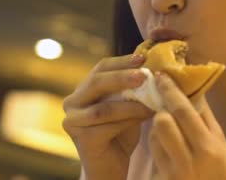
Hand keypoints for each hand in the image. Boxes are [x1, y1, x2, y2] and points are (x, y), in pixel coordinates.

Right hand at [62, 54, 154, 179]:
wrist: (111, 169)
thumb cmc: (121, 136)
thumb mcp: (127, 106)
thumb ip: (132, 89)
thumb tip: (152, 67)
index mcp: (82, 90)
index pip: (101, 68)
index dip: (122, 61)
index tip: (143, 57)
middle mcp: (72, 103)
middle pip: (97, 82)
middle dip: (123, 76)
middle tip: (145, 75)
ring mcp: (73, 121)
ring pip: (104, 107)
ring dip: (131, 103)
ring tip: (153, 100)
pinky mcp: (81, 139)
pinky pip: (107, 125)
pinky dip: (129, 119)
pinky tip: (146, 116)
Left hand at [149, 73, 225, 179]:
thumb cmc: (220, 174)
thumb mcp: (221, 147)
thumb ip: (206, 120)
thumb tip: (195, 89)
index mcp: (210, 147)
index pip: (185, 111)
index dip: (170, 90)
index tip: (161, 75)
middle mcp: (191, 159)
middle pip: (164, 120)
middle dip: (161, 107)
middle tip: (161, 98)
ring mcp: (174, 171)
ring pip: (155, 134)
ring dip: (158, 126)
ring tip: (168, 127)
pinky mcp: (162, 178)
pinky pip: (153, 151)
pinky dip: (156, 142)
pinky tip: (164, 143)